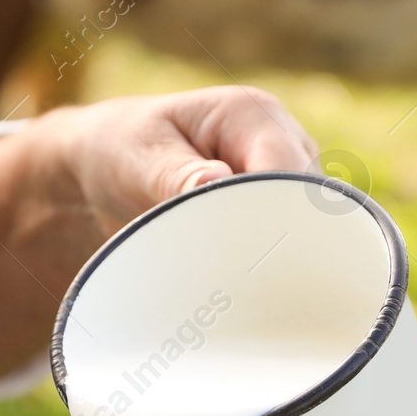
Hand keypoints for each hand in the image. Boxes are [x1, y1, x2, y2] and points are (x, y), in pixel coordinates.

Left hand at [0, 86, 318, 379]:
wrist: (108, 169)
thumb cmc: (120, 153)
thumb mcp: (136, 159)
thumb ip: (174, 176)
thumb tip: (215, 186)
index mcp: (252, 115)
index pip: (286, 170)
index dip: (275, 215)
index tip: (248, 261)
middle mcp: (284, 144)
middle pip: (308, 204)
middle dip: (286, 245)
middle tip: (246, 292)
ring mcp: (288, 183)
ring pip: (307, 230)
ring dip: (278, 261)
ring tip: (240, 296)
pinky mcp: (280, 217)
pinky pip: (292, 245)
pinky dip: (272, 270)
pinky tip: (252, 300)